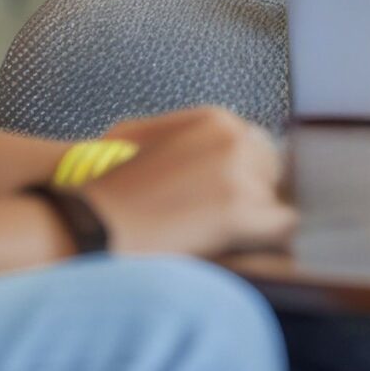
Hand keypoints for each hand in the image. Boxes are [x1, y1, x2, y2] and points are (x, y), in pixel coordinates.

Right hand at [85, 107, 296, 256]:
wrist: (87, 224)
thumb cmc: (104, 186)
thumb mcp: (138, 135)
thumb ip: (183, 134)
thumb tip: (222, 145)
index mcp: (215, 120)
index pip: (258, 148)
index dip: (243, 176)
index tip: (222, 199)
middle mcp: (235, 139)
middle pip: (273, 173)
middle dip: (253, 197)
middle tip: (217, 223)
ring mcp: (239, 175)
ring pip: (274, 202)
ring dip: (253, 223)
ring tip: (215, 239)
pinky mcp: (240, 213)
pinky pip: (282, 229)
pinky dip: (265, 243)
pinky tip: (236, 250)